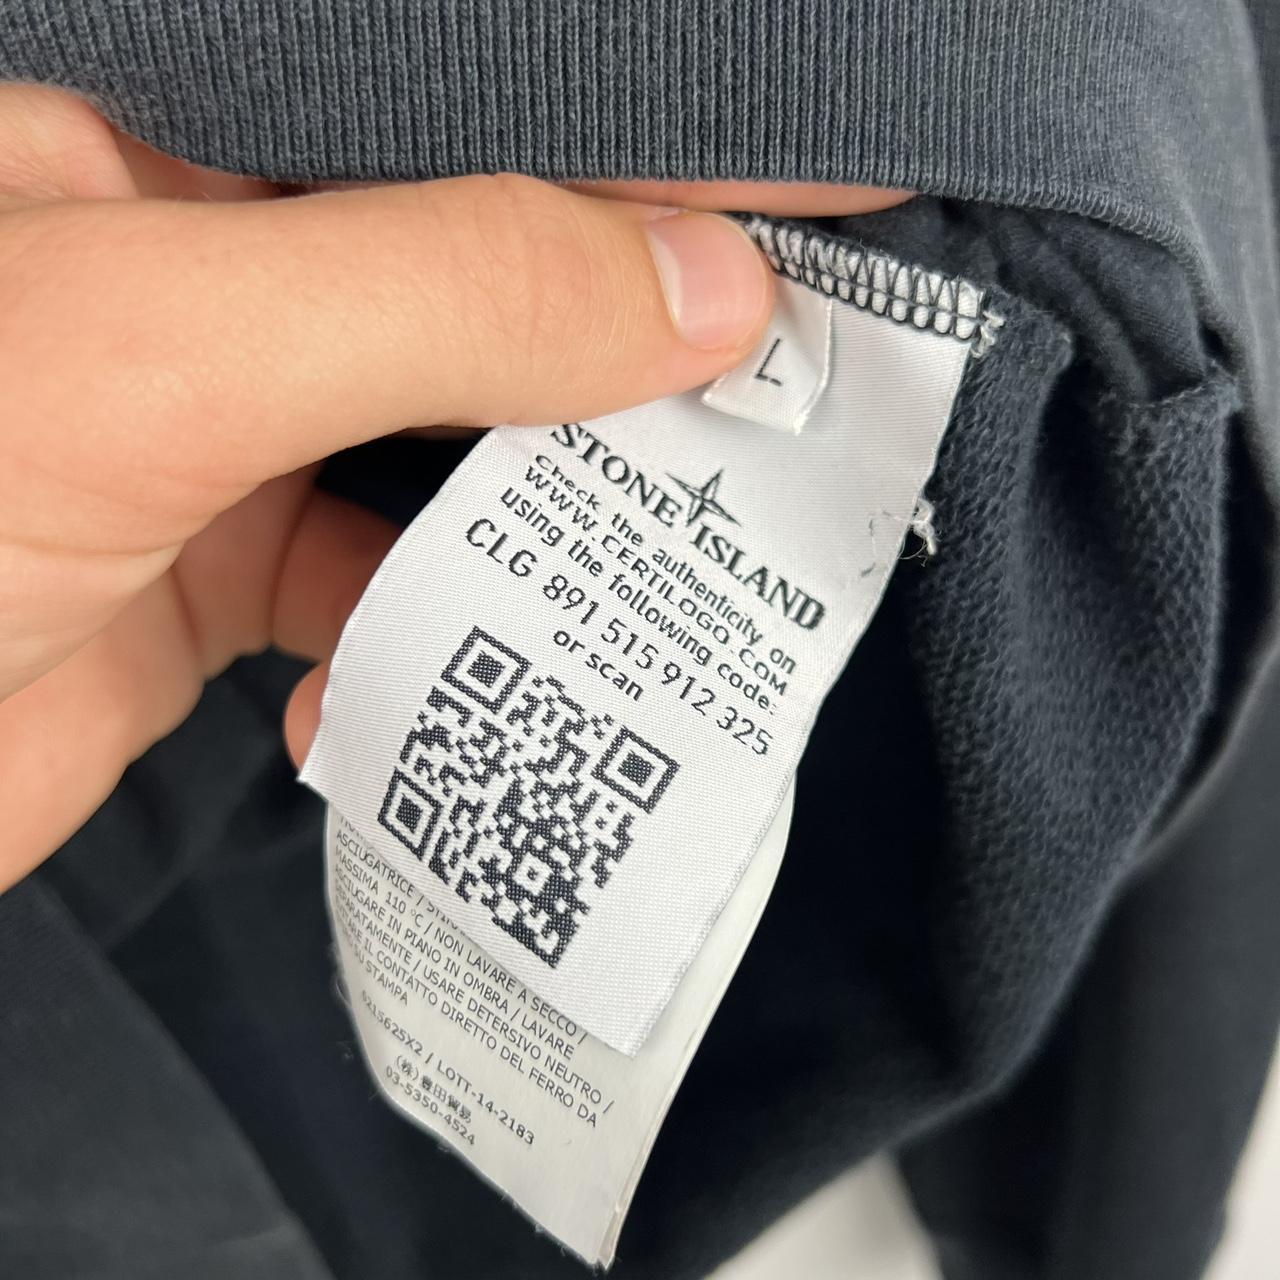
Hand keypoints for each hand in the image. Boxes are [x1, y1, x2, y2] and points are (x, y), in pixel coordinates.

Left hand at [0, 84, 907, 889]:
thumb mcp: (156, 346)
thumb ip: (440, 291)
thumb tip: (697, 290)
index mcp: (174, 144)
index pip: (469, 119)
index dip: (653, 147)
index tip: (820, 189)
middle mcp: (204, 268)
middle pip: (484, 280)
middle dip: (636, 336)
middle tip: (796, 383)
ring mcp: (213, 425)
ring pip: (454, 438)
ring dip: (559, 499)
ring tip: (688, 530)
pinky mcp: (210, 568)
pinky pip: (380, 580)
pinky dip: (440, 630)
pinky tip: (459, 661)